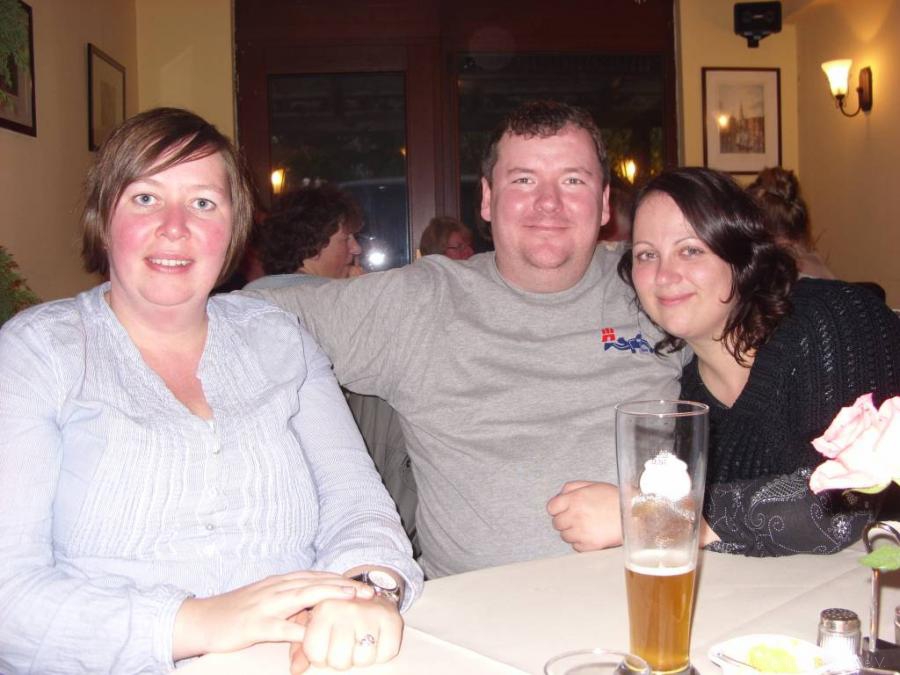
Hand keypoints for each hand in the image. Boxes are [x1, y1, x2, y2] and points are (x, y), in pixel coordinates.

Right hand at [173, 571, 373, 660]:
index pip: (317, 577)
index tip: (364, 584)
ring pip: (302, 597)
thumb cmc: (237, 613)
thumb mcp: (268, 602)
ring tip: (351, 599)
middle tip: (369, 591)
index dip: (341, 580)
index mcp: (280, 582)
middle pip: (316, 583)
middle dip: (344, 586)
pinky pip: (281, 627)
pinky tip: (316, 633)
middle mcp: (276, 588)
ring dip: (329, 596)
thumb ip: (291, 603)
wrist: (201, 619)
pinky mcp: (255, 625)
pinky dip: (299, 629)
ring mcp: (266, 605)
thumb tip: (316, 609)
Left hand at [298, 594, 402, 670]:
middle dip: (341, 660)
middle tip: (344, 647)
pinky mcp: (392, 620)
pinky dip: (382, 654)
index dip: (320, 658)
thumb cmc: (338, 614)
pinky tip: (376, 640)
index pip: (315, 654)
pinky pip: (386, 654)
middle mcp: (347, 610)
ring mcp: (371, 614)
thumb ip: (301, 648)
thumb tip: (295, 669)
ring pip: (363, 659)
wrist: (371, 591)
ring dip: (361, 658)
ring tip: (359, 643)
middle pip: (339, 660)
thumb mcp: (315, 625)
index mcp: (324, 610)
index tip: (325, 647)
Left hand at [547, 480, 622, 551]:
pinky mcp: (589, 545)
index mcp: (575, 499)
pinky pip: (576, 547)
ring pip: (565, 536)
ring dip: (572, 532)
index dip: (557, 509)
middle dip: (564, 521)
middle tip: (576, 519)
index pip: (551, 508)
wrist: (633, 515)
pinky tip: (591, 535)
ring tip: (586, 526)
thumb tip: (559, 496)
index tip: (562, 510)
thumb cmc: (614, 499)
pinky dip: (581, 543)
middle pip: (556, 523)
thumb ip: (571, 487)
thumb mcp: (592, 485)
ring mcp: (581, 531)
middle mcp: (575, 515)